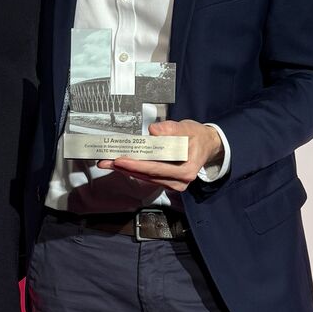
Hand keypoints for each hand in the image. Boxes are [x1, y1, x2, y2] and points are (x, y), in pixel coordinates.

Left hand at [101, 120, 223, 189]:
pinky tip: (121, 164)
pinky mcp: (166, 181)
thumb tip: (154, 131)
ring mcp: (172, 183)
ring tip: (108, 162)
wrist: (206, 145)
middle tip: (106, 162)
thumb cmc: (198, 137)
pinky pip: (148, 176)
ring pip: (145, 177)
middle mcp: (179, 182)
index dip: (137, 165)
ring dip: (126, 170)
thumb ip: (172, 129)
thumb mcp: (188, 128)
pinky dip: (134, 170)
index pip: (157, 169)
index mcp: (186, 170)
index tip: (120, 160)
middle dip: (125, 168)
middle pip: (147, 175)